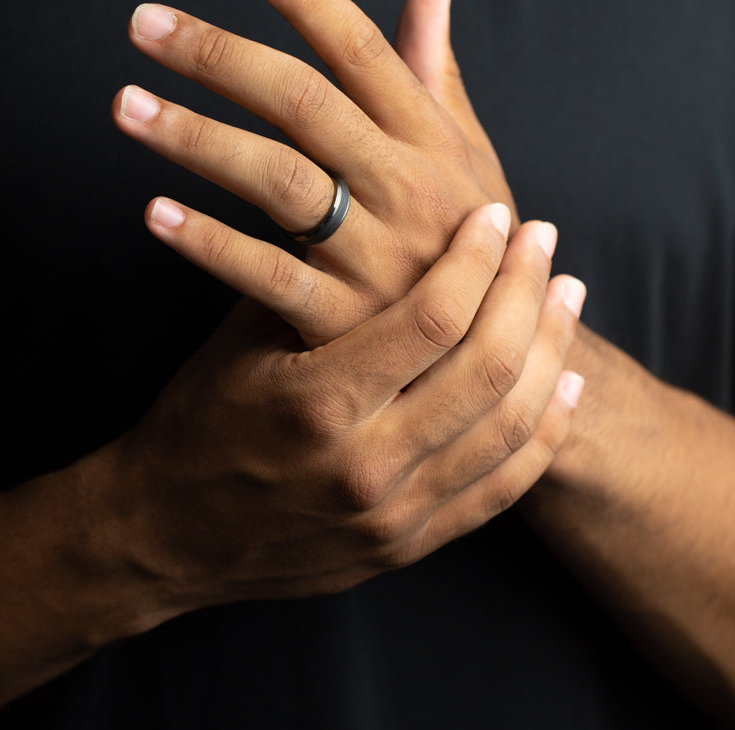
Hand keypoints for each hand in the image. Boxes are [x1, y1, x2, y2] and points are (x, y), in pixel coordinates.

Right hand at [94, 204, 584, 616]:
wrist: (167, 535)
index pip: (432, 319)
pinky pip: (503, 487)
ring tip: (566, 294)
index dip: (476, 259)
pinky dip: (544, 430)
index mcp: (318, 402)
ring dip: (552, 351)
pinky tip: (565, 381)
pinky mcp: (410, 546)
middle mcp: (366, 465)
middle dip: (526, 291)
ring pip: (510, 427)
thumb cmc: (201, 416)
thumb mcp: (243, 337)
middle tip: (544, 239)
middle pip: (488, 368)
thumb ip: (310, 276)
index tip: (496, 214)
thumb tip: (361, 189)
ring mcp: (394, 516)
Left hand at [113, 0, 519, 344]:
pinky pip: (268, 277)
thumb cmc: (471, 243)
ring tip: (125, 104)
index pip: (364, 51)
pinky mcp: (345, 324)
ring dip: (195, 137)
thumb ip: (437, 73)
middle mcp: (409, 188)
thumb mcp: (469, 157)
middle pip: (304, 102)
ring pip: (278, 180)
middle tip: (143, 23)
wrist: (500, 362)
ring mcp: (378, 258)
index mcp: (433, 140)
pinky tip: (153, 212)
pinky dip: (209, 243)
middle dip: (220, 56)